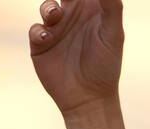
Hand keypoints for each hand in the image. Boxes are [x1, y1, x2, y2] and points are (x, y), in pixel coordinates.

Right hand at [29, 0, 124, 115]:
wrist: (89, 98)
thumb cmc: (106, 66)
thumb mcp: (113, 35)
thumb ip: (112, 7)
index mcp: (91, 10)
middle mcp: (72, 16)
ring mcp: (56, 29)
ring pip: (47, 7)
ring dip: (48, 8)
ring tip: (55, 15)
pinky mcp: (41, 44)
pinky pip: (35, 29)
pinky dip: (39, 31)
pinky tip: (48, 37)